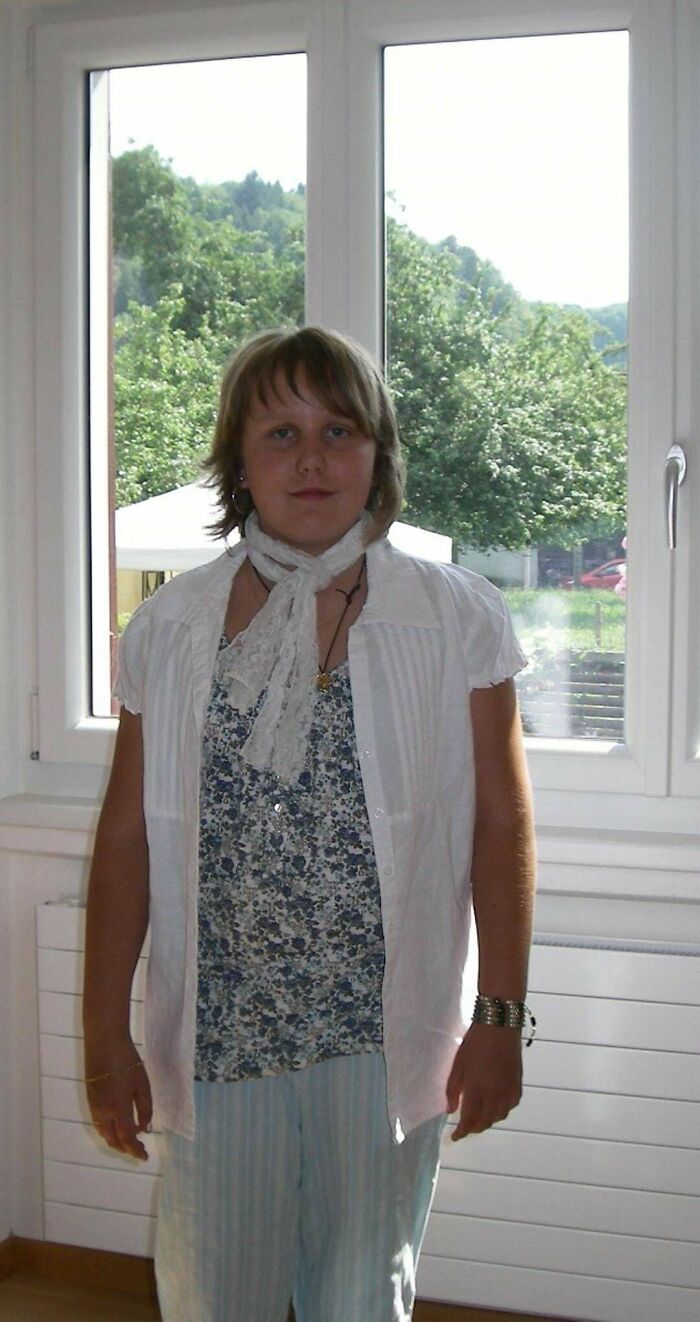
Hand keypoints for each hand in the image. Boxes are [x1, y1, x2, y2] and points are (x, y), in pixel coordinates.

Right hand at [85, 1039, 152, 1161]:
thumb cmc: (127, 1060)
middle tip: (139, 1150)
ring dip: (116, 1141)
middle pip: (113, 1140)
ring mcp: (94, 1105)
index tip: (144, 1157)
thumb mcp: (143, 1084)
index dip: (136, 1151)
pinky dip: (109, 1130)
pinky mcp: (90, 1098)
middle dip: (126, 1149)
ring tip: (130, 1140)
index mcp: (118, 1109)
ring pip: (104, 1133)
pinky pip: (99, 1123)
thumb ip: (145, 1108)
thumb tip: (144, 1128)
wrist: (104, 1041)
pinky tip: (118, 1125)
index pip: (127, 1139)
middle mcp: (103, 1112)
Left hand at [445, 1023, 522, 1140]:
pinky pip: (511, 1106)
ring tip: (479, 1118)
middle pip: (485, 1122)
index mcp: (477, 1090)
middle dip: (474, 1128)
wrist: (499, 1026)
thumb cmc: (476, 1042)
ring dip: (488, 1121)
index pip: (469, 1120)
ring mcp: (508, 1090)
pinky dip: (503, 1111)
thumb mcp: (458, 1065)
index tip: (455, 1136)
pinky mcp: (517, 1084)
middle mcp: (495, 1095)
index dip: (462, 1132)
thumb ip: (453, 1090)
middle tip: (466, 1128)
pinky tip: (497, 1107)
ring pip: (499, 1116)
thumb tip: (450, 1110)